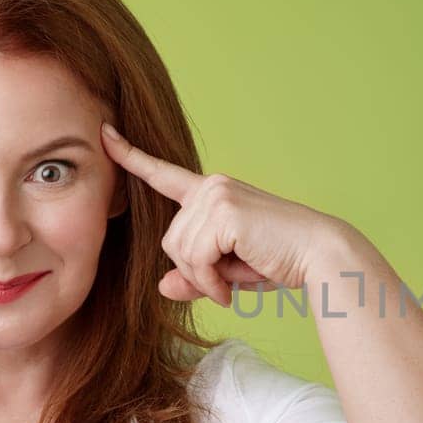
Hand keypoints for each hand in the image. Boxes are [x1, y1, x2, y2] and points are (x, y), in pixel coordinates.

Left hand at [100, 122, 350, 306]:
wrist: (318, 255)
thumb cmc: (279, 260)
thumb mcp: (228, 270)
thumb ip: (194, 276)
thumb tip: (163, 286)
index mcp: (213, 192)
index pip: (164, 173)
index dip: (131, 156)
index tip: (105, 133)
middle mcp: (212, 187)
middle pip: (169, 239)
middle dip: (194, 270)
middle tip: (224, 285)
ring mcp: (217, 197)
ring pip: (179, 251)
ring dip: (204, 279)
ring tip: (230, 286)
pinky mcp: (224, 213)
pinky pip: (196, 259)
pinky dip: (210, 282)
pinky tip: (230, 288)